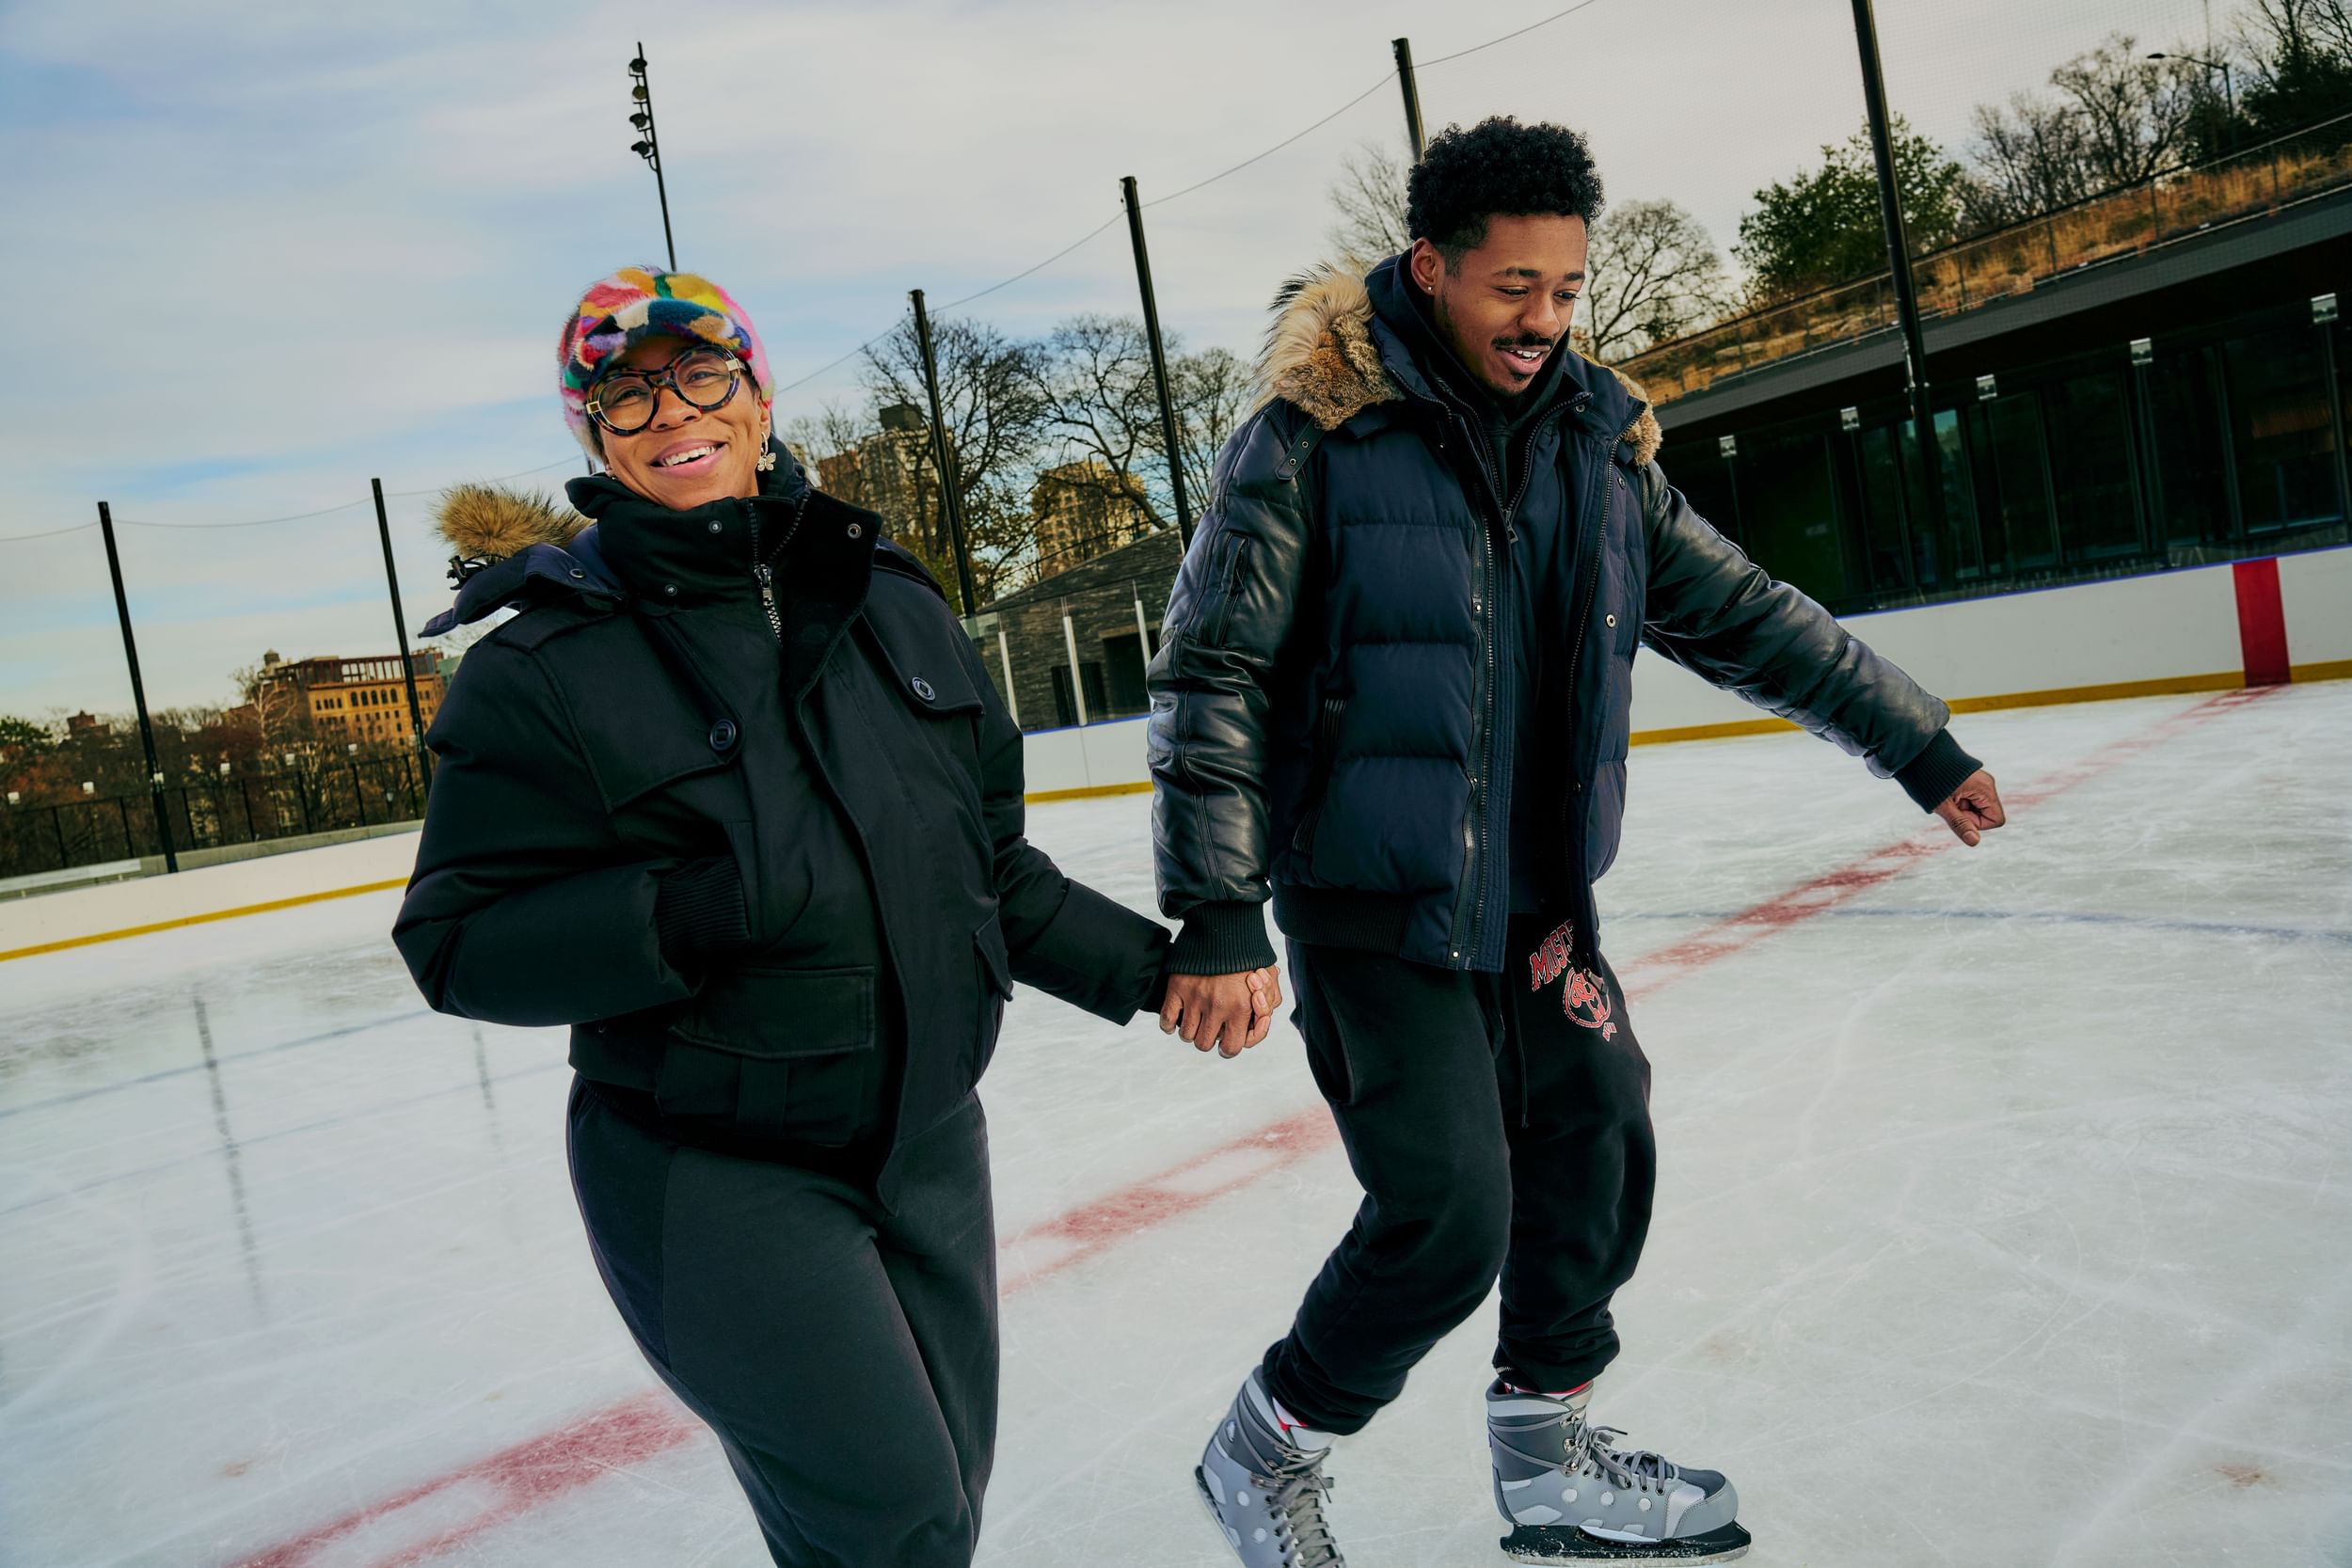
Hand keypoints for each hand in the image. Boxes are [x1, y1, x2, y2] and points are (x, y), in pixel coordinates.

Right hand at [1160, 965, 1284, 1058]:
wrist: (1223, 926)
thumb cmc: (1247, 953)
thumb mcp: (1268, 977)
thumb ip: (1270, 1002)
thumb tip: (1261, 1021)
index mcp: (1241, 1007)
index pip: (1232, 1048)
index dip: (1229, 1046)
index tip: (1229, 1035)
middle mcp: (1217, 1007)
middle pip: (1205, 1044)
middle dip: (1208, 1038)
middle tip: (1211, 1024)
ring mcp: (1194, 998)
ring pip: (1186, 1035)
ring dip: (1191, 1030)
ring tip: (1196, 1018)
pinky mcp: (1176, 988)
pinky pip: (1167, 1020)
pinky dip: (1169, 1024)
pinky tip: (1177, 1018)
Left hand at [1934, 768, 2006, 846]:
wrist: (1916, 754)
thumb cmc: (1929, 779)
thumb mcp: (1943, 805)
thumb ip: (1960, 824)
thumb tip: (1974, 842)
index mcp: (1985, 788)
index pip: (1996, 820)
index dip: (1977, 824)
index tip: (1958, 812)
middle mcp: (1986, 784)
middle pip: (1986, 814)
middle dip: (1967, 815)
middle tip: (1948, 804)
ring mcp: (1978, 781)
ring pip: (1976, 807)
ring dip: (1960, 809)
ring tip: (1945, 797)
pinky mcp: (1969, 780)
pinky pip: (1969, 799)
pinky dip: (1958, 801)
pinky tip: (1945, 794)